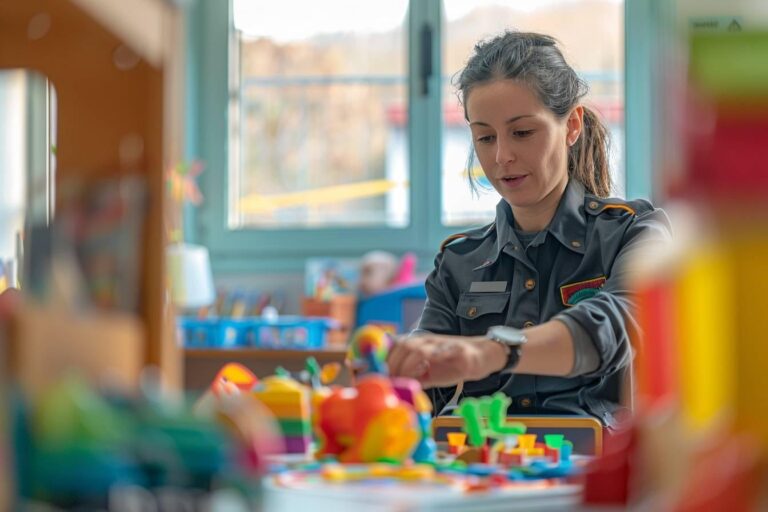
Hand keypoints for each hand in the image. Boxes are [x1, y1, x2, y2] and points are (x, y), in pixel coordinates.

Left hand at [387, 333, 506, 387]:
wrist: (480, 357)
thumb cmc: (452, 365)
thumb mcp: (427, 373)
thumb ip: (411, 378)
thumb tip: (393, 389)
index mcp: (417, 344)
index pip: (393, 345)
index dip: (382, 357)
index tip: (376, 374)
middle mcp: (426, 340)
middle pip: (402, 346)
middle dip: (392, 365)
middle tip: (391, 383)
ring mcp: (441, 344)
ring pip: (416, 348)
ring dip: (405, 366)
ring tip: (404, 382)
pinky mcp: (456, 350)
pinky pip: (439, 352)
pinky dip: (427, 360)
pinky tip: (423, 373)